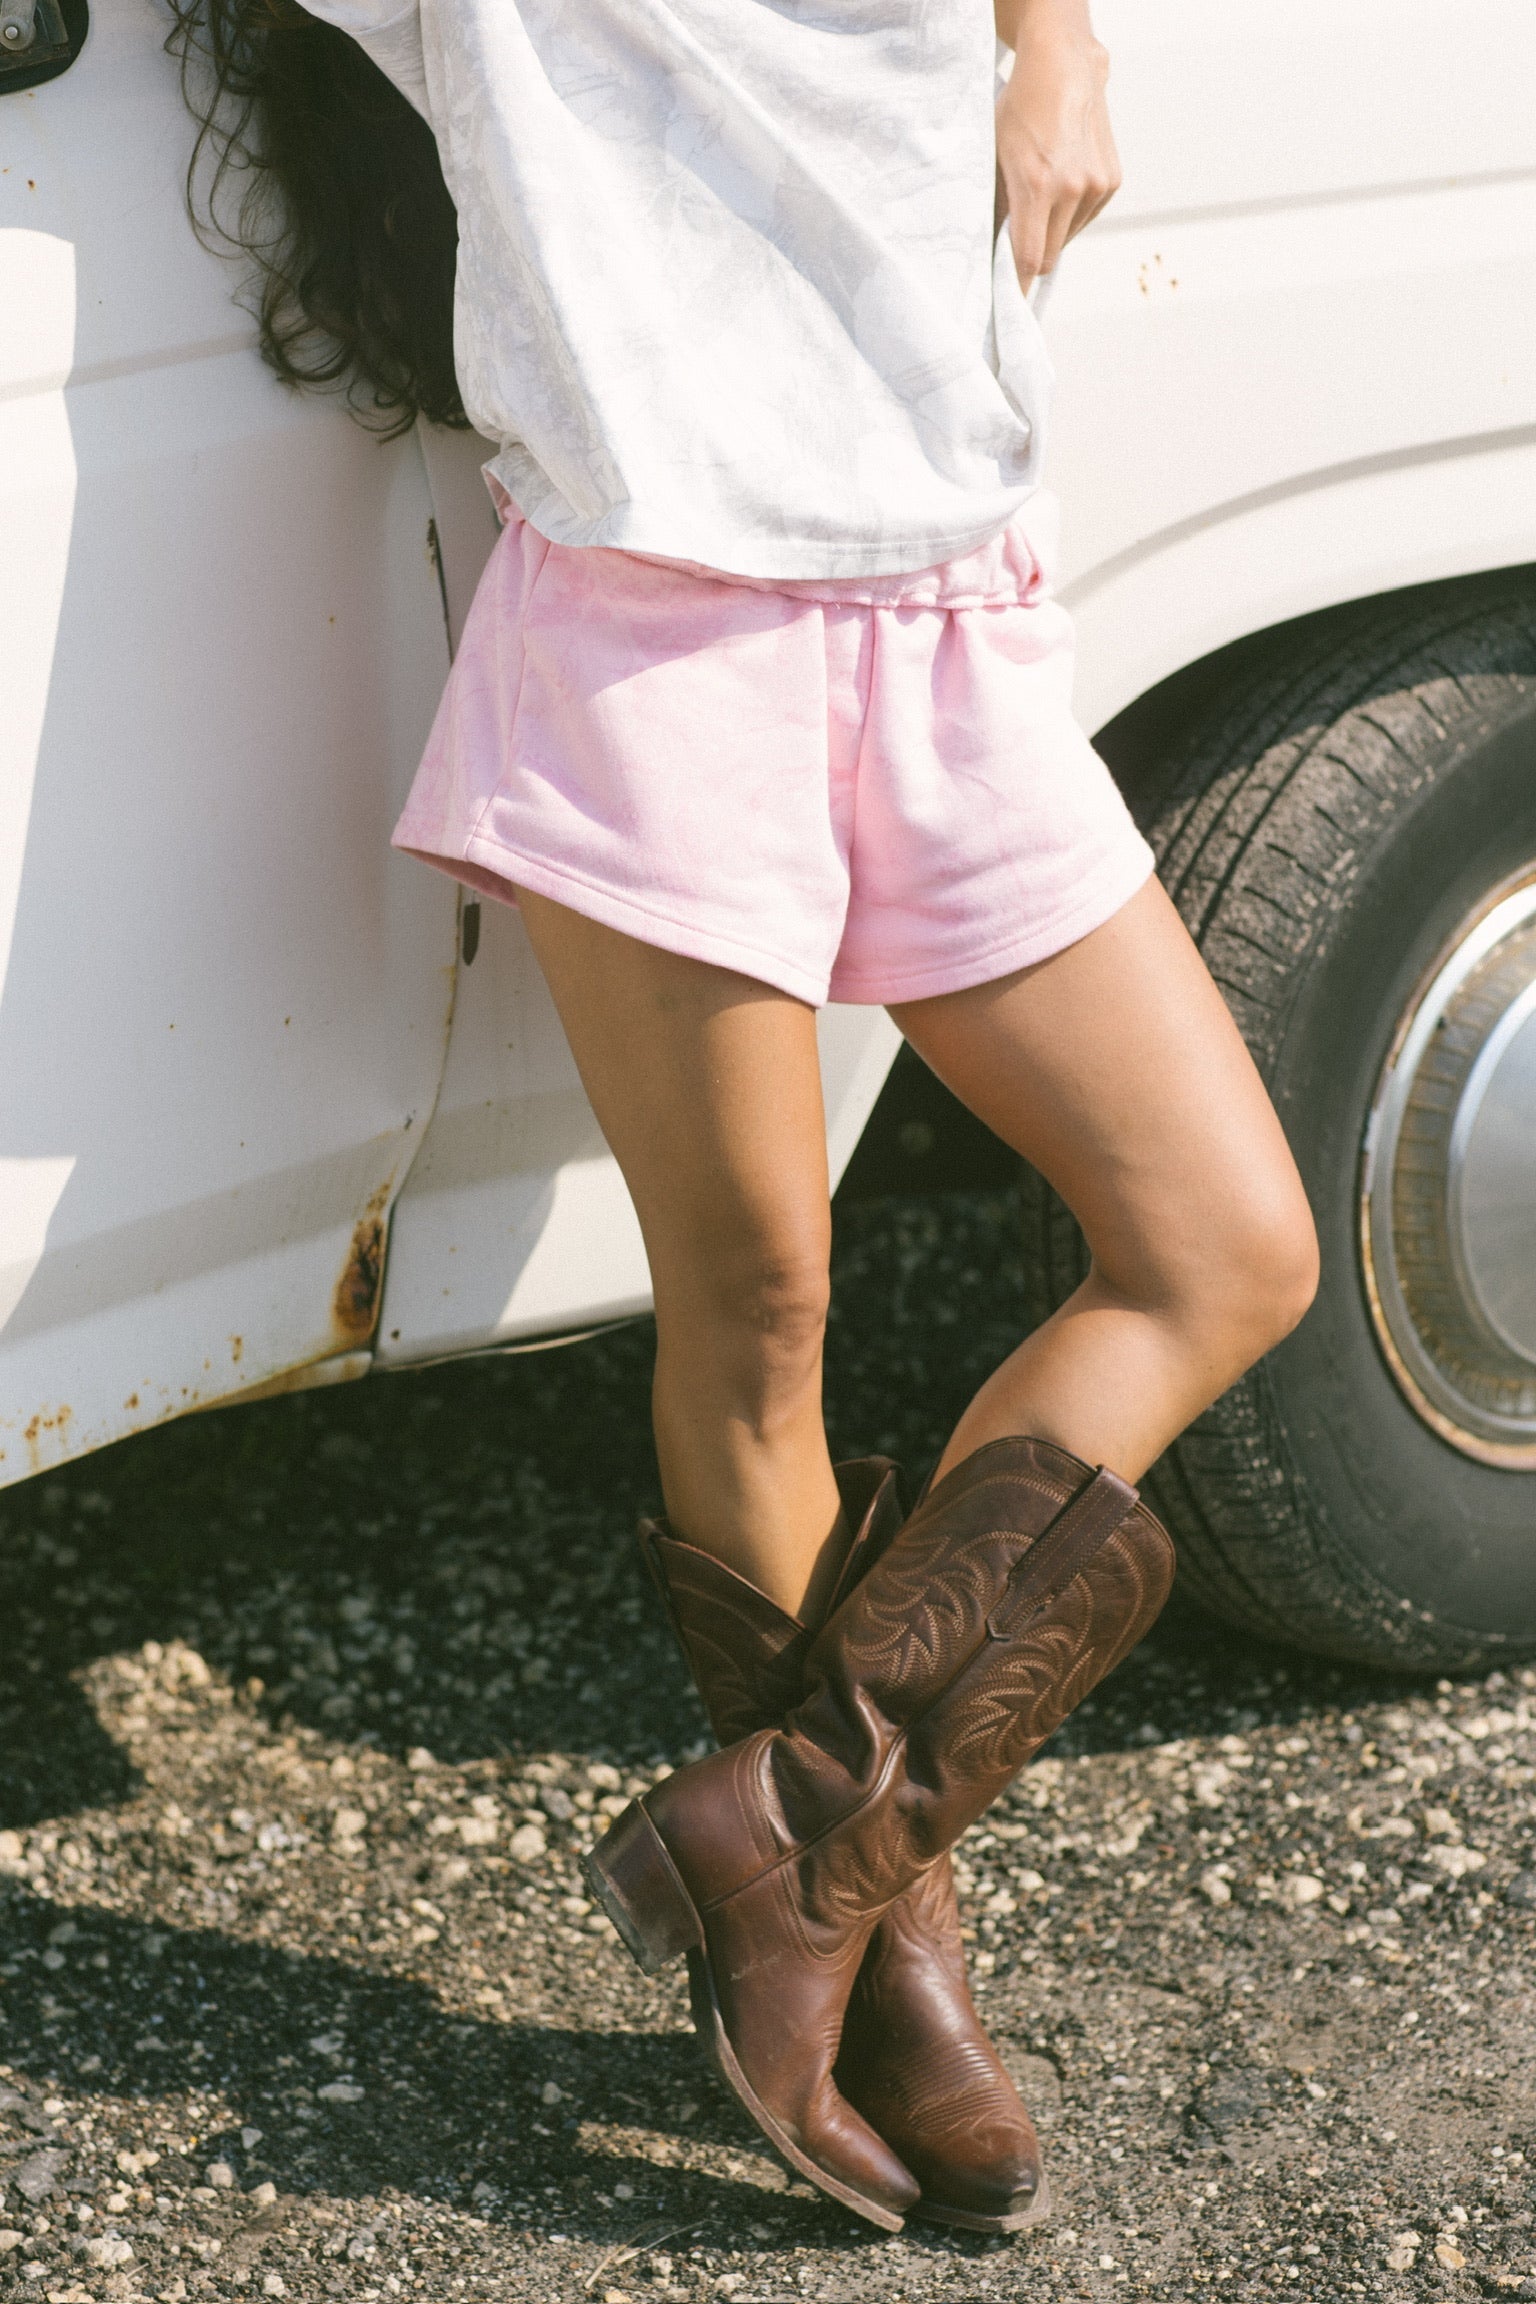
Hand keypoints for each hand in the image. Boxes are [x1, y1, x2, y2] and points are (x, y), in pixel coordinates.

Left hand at [994, 0, 1121, 292]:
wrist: (1065, 68)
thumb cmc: (1021, 109)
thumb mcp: (995, 155)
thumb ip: (996, 206)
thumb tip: (994, 252)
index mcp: (1038, 185)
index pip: (1027, 260)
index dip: (1016, 286)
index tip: (1007, 305)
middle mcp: (1073, 189)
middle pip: (1048, 256)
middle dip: (1030, 256)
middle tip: (1013, 244)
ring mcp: (1097, 186)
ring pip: (1067, 239)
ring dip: (1051, 233)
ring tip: (1039, 198)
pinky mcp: (1112, 182)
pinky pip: (1084, 220)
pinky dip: (1069, 215)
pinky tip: (1060, 186)